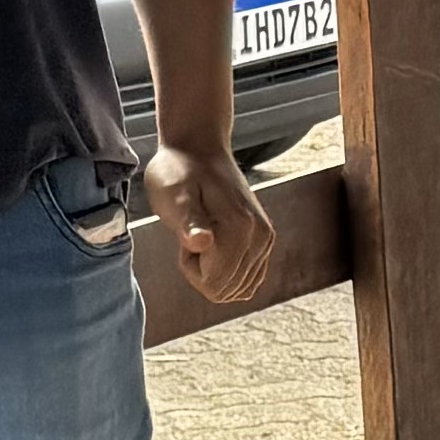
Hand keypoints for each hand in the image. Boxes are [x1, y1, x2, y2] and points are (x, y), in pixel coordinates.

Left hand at [142, 138, 274, 305]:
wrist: (199, 149)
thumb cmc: (180, 171)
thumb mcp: (174, 194)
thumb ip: (188, 221)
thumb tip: (201, 242)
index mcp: (240, 229)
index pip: (213, 284)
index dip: (190, 266)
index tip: (188, 233)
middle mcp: (261, 237)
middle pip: (226, 290)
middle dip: (202, 269)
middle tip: (195, 232)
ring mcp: (266, 240)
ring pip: (237, 289)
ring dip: (214, 269)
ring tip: (205, 233)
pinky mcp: (265, 241)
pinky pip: (249, 280)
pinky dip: (228, 271)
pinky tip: (216, 243)